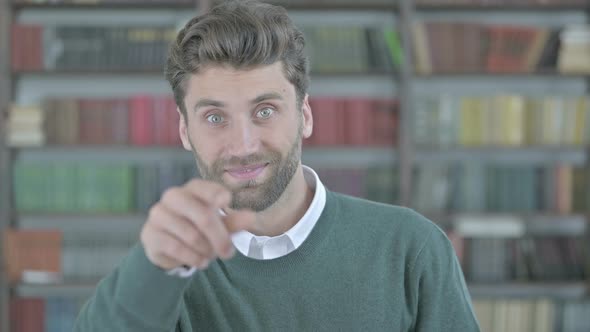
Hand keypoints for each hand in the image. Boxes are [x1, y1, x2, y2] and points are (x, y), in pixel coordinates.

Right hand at [140, 179, 255, 269]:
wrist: (170, 246)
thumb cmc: (200, 228)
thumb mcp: (220, 224)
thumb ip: (235, 221)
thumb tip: (251, 218)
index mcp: (193, 188)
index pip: (207, 188)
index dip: (218, 195)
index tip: (226, 203)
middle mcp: (173, 196)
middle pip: (203, 216)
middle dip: (220, 238)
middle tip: (229, 253)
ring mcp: (158, 214)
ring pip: (191, 235)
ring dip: (206, 250)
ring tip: (210, 256)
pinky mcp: (150, 233)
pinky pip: (176, 248)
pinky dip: (193, 258)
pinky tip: (199, 261)